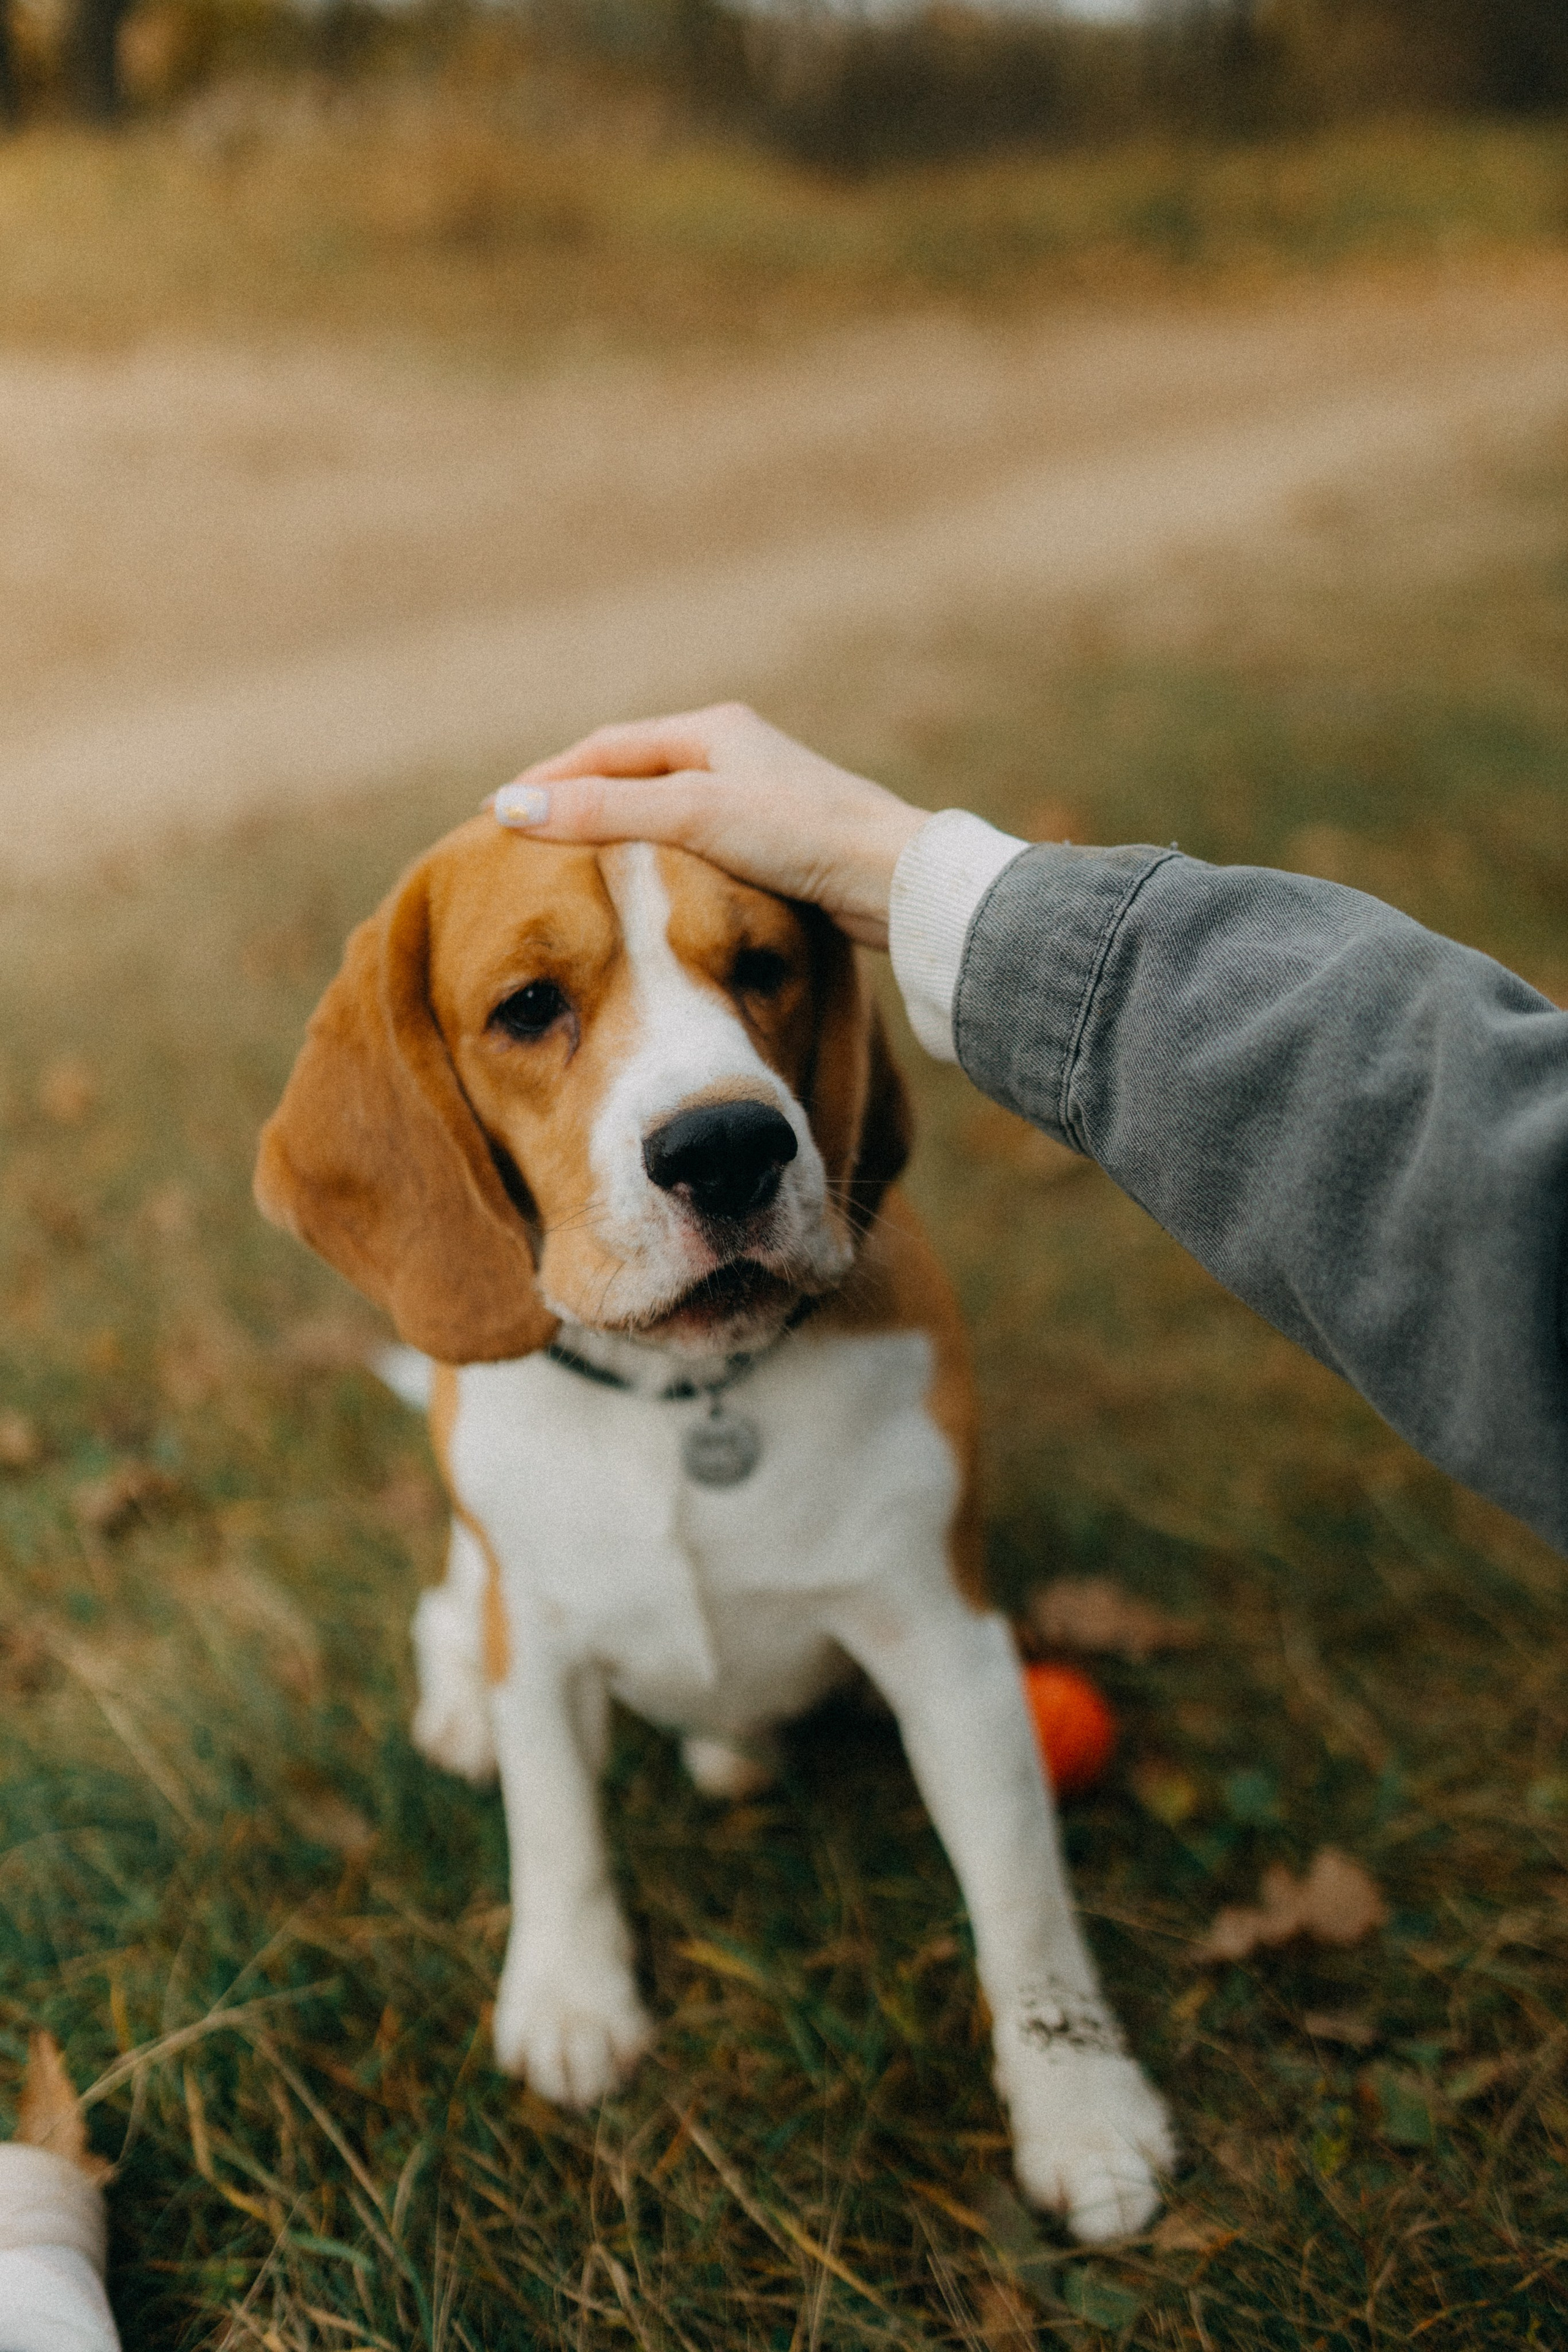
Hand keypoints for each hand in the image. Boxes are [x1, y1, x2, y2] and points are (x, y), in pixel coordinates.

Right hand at [493, 703, 926, 947]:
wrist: (898, 883)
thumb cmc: (803, 837)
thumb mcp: (693, 817)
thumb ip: (604, 811)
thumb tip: (514, 809)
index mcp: (712, 729)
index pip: (605, 749)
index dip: (548, 780)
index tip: (498, 814)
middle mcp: (733, 753)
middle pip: (631, 774)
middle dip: (575, 802)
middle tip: (522, 840)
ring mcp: (757, 798)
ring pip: (663, 811)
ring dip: (614, 832)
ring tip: (569, 869)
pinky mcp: (777, 842)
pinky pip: (694, 842)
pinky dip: (654, 859)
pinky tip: (643, 891)